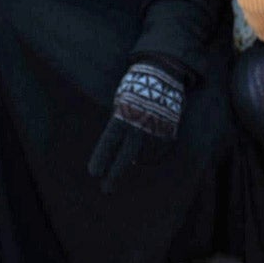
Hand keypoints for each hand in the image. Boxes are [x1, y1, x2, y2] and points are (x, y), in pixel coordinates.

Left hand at [87, 57, 185, 190]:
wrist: (163, 72)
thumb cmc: (135, 86)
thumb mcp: (120, 101)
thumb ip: (118, 121)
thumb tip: (118, 145)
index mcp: (124, 114)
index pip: (109, 142)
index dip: (101, 158)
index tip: (94, 173)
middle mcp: (140, 124)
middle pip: (126, 156)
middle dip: (115, 174)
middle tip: (106, 190)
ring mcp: (156, 127)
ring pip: (145, 156)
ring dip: (137, 161)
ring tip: (133, 160)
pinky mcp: (170, 129)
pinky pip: (160, 150)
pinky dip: (153, 155)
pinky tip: (148, 154)